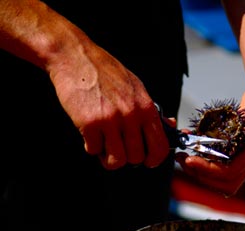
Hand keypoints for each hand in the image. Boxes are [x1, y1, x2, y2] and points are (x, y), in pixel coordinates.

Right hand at [48, 38, 169, 169]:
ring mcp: (110, 120)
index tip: (147, 161)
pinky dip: (91, 145)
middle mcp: (130, 114)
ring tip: (104, 143)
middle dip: (126, 157)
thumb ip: (150, 111)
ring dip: (108, 156)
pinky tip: (90, 132)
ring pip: (116, 160)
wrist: (74, 56)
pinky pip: (94, 150)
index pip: (160, 147)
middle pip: (136, 158)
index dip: (154, 159)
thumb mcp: (135, 87)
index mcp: (145, 107)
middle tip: (118, 146)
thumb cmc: (105, 71)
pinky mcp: (89, 123)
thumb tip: (169, 126)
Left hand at [175, 73, 244, 195]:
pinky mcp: (235, 152)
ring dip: (199, 171)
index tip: (190, 159)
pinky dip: (202, 161)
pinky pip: (217, 165)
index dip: (209, 170)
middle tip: (182, 160)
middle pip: (224, 182)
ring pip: (220, 178)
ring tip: (182, 156)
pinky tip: (191, 146)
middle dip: (201, 175)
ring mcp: (242, 157)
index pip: (231, 172)